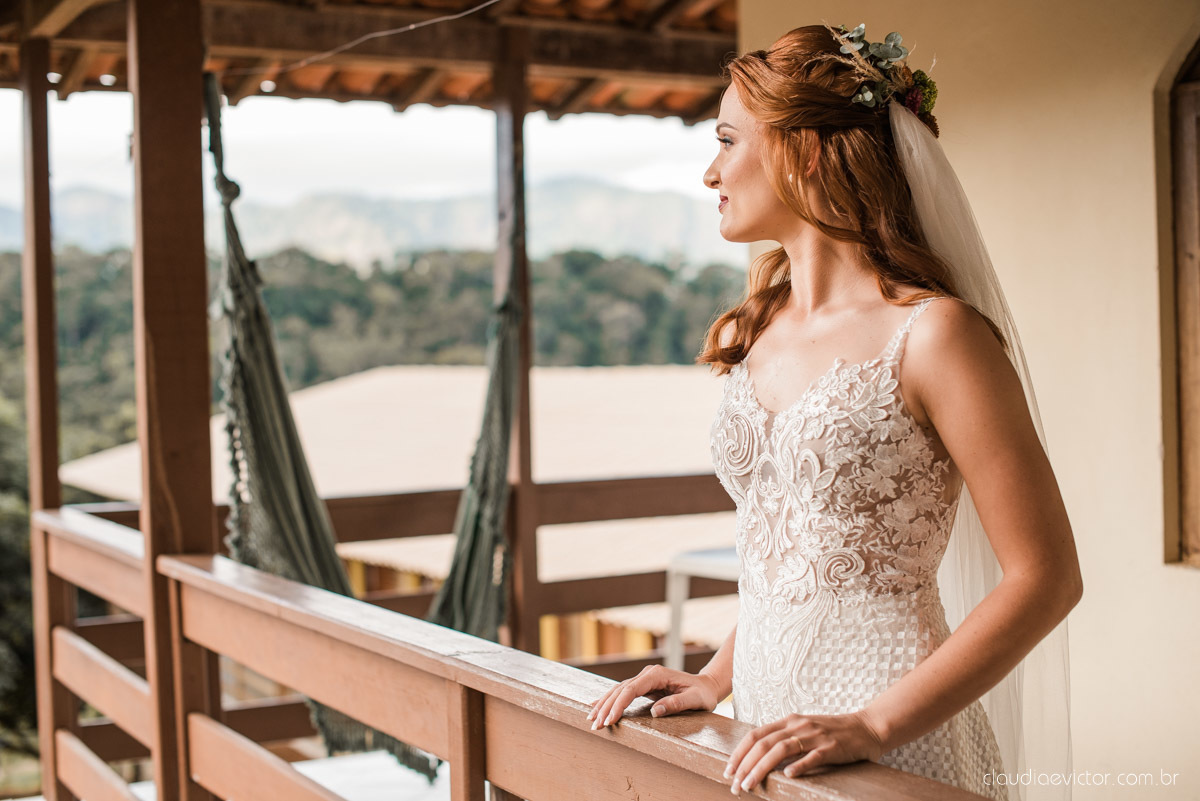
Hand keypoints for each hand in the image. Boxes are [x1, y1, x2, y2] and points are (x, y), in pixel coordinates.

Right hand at [586, 665, 722, 729]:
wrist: (706, 686)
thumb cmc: (702, 694)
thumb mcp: (695, 700)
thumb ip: (676, 704)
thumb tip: (655, 712)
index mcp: (657, 675)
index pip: (631, 689)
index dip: (619, 705)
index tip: (610, 720)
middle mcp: (647, 674)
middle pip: (620, 690)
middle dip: (606, 707)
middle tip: (595, 725)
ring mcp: (644, 679)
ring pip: (618, 690)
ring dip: (604, 704)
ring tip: (591, 719)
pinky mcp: (643, 686)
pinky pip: (622, 693)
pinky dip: (609, 701)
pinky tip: (596, 706)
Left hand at [723, 710, 885, 794]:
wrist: (867, 727)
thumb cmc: (833, 733)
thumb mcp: (804, 730)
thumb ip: (784, 739)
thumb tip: (759, 757)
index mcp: (789, 721)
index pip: (756, 735)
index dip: (739, 753)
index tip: (729, 770)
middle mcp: (798, 725)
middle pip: (764, 743)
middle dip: (745, 765)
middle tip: (735, 784)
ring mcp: (815, 735)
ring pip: (781, 749)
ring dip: (761, 768)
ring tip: (750, 784)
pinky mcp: (832, 747)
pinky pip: (812, 756)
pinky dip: (798, 766)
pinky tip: (787, 776)